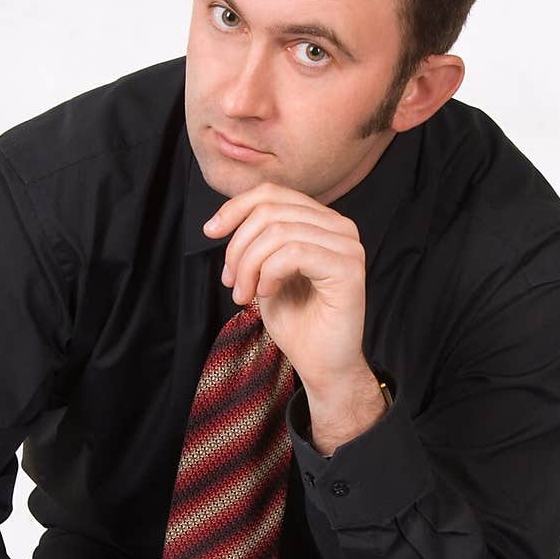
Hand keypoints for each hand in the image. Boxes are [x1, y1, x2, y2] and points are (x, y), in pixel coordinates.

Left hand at [204, 182, 367, 397]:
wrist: (322, 365)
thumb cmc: (297, 322)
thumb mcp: (265, 272)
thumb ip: (256, 241)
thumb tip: (223, 219)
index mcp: (321, 222)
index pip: (272, 193)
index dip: (235, 208)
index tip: (210, 233)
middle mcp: (340, 227)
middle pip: (271, 211)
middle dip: (239, 247)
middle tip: (232, 284)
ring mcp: (348, 246)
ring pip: (278, 231)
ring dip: (249, 265)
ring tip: (244, 296)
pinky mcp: (349, 268)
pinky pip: (294, 253)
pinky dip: (270, 273)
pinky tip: (266, 293)